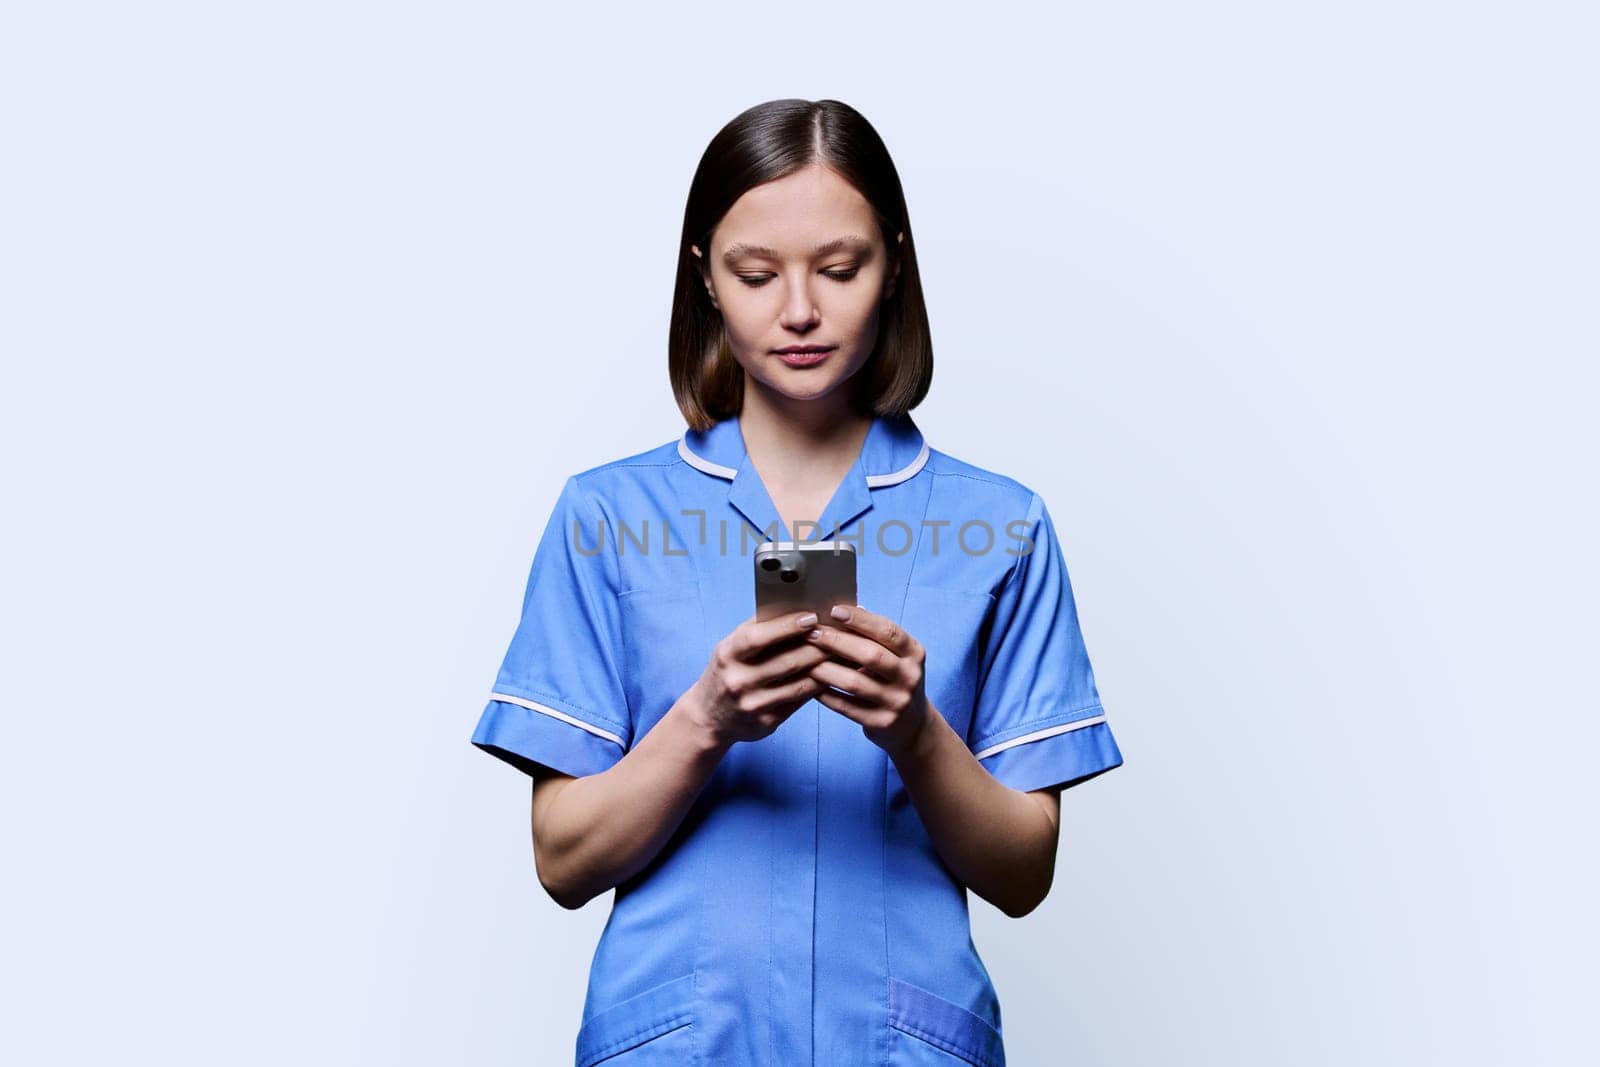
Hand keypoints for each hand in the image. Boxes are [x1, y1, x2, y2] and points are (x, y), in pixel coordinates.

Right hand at [683, 609, 831, 747]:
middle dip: (819, 646)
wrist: (709, 717)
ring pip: (800, 684)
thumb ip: (760, 628)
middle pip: (788, 661)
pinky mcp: (767, 721)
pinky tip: (834, 675)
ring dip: (826, 667)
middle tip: (842, 633)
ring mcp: (753, 704)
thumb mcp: (733, 647)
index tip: (813, 616)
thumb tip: (797, 606)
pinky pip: (800, 701)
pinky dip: (820, 686)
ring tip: (845, 653)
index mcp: (728, 654)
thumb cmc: (729, 670)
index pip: (759, 637)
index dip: (787, 626)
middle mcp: (738, 680)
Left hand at [805, 604, 930, 759]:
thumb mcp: (896, 656)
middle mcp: (910, 676)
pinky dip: (826, 694)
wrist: (913, 725)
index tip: (834, 610)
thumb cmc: (894, 679)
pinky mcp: (881, 723)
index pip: (888, 631)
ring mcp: (897, 702)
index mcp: (914, 653)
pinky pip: (846, 707)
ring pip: (855, 682)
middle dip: (837, 642)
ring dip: (826, 668)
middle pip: (870, 655)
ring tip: (804, 658)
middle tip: (812, 633)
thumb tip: (838, 612)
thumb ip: (873, 637)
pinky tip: (810, 683)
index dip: (861, 619)